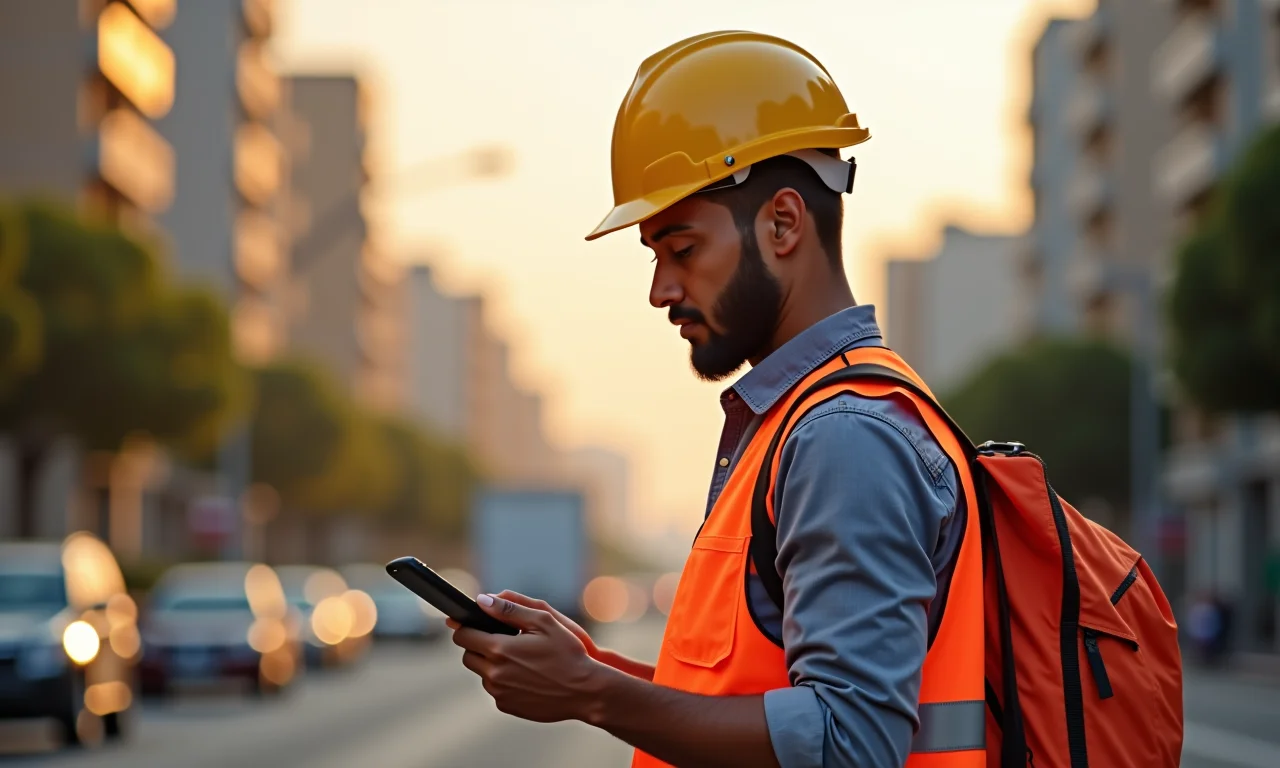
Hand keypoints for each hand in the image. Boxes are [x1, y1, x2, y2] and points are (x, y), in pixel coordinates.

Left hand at [449, 593, 614, 722]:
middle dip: (479, 645)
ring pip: (481, 673)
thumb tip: (482, 600)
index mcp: (499, 649)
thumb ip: (509, 609)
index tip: (476, 624)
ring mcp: (499, 692)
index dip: (467, 626)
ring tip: (520, 658)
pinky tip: (526, 675)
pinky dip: (503, 680)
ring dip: (492, 664)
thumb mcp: (543, 621)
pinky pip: (495, 689)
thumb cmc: (568, 653)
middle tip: (503, 640)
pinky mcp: (506, 706)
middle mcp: (494, 673)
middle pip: (467, 656)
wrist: (585, 691)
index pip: (463, 636)